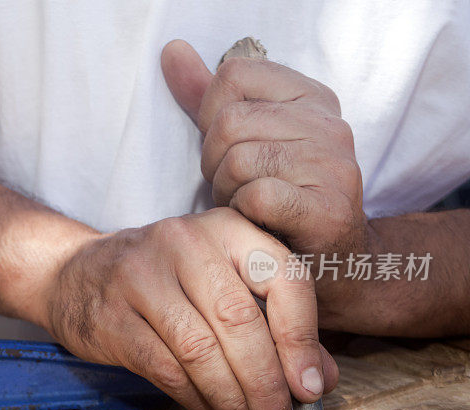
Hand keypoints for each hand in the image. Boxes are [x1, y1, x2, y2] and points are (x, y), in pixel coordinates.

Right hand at [38, 208, 338, 409]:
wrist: (76, 272)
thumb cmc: (164, 280)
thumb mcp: (221, 281)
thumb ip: (274, 322)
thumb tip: (320, 379)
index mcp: (226, 227)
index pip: (281, 277)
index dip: (302, 337)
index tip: (311, 388)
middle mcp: (184, 242)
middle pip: (239, 319)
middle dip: (267, 384)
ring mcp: (141, 276)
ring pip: (200, 349)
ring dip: (233, 401)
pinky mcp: (111, 315)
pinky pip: (165, 368)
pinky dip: (197, 401)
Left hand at [161, 40, 367, 256]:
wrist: (327, 262)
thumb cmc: (274, 200)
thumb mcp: (241, 140)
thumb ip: (206, 98)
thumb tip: (172, 51)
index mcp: (310, 96)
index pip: (233, 74)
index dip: (210, 116)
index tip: (225, 149)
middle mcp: (329, 124)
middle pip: (230, 122)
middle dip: (214, 163)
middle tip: (232, 188)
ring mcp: (334, 165)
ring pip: (239, 160)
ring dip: (227, 193)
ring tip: (245, 207)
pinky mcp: (329, 209)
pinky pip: (257, 195)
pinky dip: (243, 213)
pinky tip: (256, 223)